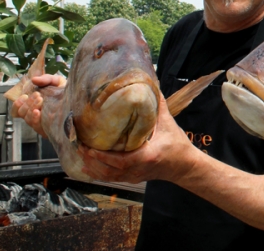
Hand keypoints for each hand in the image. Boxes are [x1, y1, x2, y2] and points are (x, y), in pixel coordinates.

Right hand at [11, 74, 65, 137]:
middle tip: (38, 95)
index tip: (25, 95)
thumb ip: (46, 79)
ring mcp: (41, 122)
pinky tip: (38, 112)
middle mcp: (35, 114)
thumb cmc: (66, 92)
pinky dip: (35, 119)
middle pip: (22, 112)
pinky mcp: (48, 129)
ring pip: (27, 119)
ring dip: (31, 108)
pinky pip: (36, 126)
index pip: (17, 109)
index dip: (17, 103)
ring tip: (40, 100)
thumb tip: (34, 80)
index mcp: (33, 104)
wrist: (81, 100)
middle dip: (28, 103)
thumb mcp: (56, 82)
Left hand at [78, 95, 197, 183]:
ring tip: (80, 154)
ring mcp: (134, 176)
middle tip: (78, 146)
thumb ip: (159, 105)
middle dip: (91, 160)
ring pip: (108, 177)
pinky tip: (88, 165)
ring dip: (92, 167)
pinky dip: (98, 173)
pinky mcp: (132, 179)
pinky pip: (111, 179)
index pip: (121, 161)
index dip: (102, 157)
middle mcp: (138, 169)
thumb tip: (150, 85)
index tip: (89, 147)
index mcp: (147, 156)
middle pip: (109, 170)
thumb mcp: (169, 123)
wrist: (184, 166)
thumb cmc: (177, 145)